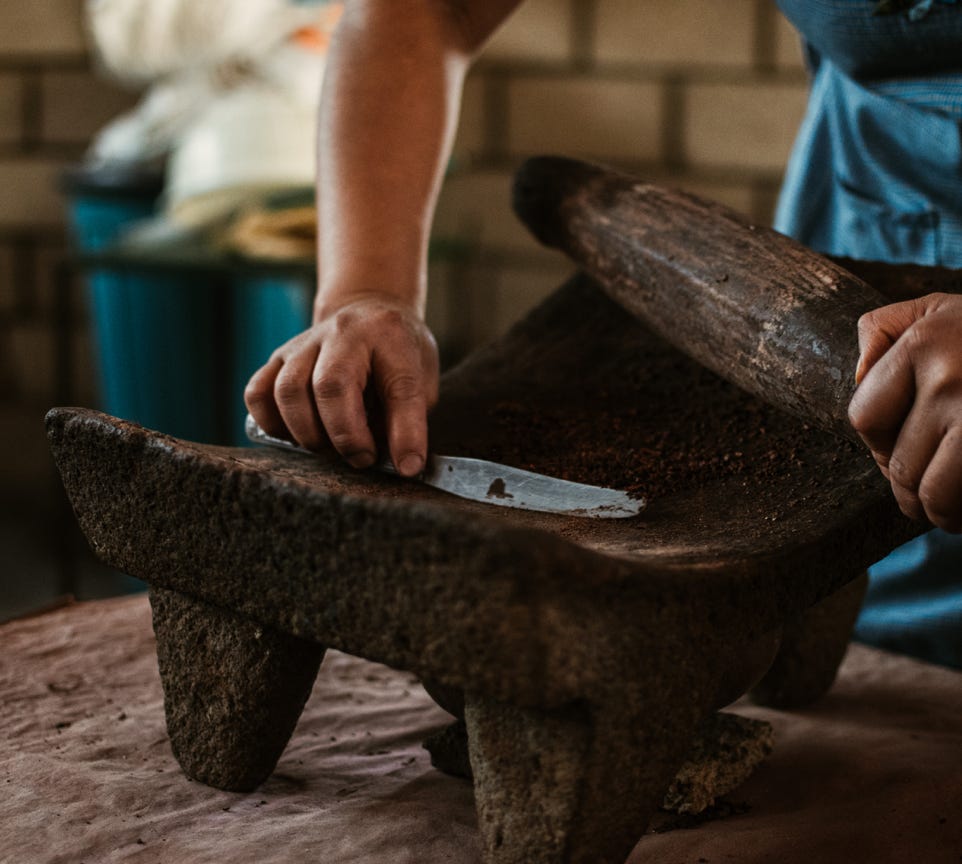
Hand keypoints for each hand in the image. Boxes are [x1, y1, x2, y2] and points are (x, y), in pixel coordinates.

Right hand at [244, 295, 438, 476]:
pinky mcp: (278, 357)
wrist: (366, 310)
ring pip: (288, 391)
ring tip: (330, 449)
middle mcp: (343, 333)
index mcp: (389, 336)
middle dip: (345, 435)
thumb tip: (401, 465)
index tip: (407, 466)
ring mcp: (304, 343)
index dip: (405, 433)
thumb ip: (410, 418)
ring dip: (309, 434)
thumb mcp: (422, 378)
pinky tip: (297, 434)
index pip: (399, 387)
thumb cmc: (396, 353)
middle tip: (362, 458)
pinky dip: (274, 424)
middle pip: (330, 386)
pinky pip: (258, 393)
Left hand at [848, 293, 961, 532]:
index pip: (867, 419)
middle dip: (907, 490)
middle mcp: (953, 381)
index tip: (896, 451)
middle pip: (901, 467)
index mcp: (924, 346)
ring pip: (937, 495)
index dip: (877, 444)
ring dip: (939, 511)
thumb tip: (860, 378)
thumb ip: (883, 333)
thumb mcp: (936, 310)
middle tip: (921, 495)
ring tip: (946, 510)